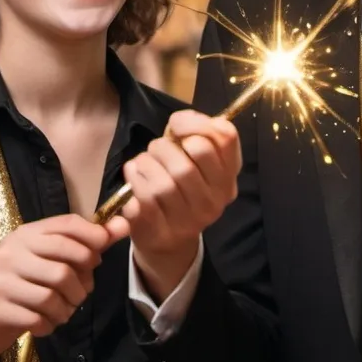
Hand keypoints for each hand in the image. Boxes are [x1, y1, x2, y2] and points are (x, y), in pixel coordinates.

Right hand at [0, 214, 111, 361]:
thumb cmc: (24, 290)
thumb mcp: (51, 263)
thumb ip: (88, 246)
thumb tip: (124, 225)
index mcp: (25, 234)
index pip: (66, 224)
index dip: (92, 236)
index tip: (100, 255)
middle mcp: (10, 250)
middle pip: (64, 264)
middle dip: (81, 284)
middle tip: (81, 294)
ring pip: (52, 294)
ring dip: (66, 309)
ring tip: (63, 312)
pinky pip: (37, 317)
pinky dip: (49, 324)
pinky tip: (45, 324)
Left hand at [108, 110, 239, 300]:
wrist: (170, 241)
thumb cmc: (181, 187)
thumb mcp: (195, 160)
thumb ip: (194, 133)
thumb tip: (180, 120)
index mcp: (228, 176)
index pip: (226, 137)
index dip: (198, 122)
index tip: (177, 126)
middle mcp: (216, 199)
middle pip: (196, 153)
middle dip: (168, 144)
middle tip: (156, 149)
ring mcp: (191, 219)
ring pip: (167, 179)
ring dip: (147, 162)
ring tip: (142, 163)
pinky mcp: (163, 232)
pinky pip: (146, 198)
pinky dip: (135, 180)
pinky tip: (134, 175)